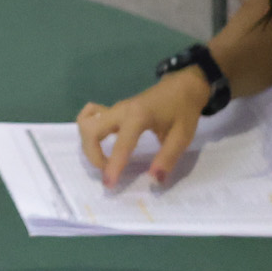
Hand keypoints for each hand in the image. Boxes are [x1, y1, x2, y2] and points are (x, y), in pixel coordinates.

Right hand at [77, 70, 213, 188]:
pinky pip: (90, 115)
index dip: (113, 166)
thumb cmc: (183, 110)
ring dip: (88, 144)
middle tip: (108, 170)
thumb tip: (154, 179)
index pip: (121, 145)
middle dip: (93, 154)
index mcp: (138, 116)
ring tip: (104, 159)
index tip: (109, 185)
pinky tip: (100, 140)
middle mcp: (121, 110)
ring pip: (87, 122)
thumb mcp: (182, 136)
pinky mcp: (114, 109)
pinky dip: (89, 128)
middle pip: (90, 130)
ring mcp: (115, 108)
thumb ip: (167, 158)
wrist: (184, 85)